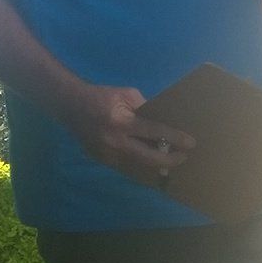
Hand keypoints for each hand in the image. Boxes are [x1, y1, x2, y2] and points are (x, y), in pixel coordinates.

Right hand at [71, 85, 194, 187]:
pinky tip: (152, 165)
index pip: (154, 132)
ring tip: (171, 163)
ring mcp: (107, 155)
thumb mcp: (126, 95)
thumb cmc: (101, 96)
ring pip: (138, 167)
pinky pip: (127, 167)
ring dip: (156, 166)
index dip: (174, 138)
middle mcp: (114, 142)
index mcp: (120, 122)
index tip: (191, 144)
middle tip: (183, 158)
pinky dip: (141, 166)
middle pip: (148, 158)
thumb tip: (161, 123)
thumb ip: (145, 108)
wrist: (70, 106)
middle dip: (169, 160)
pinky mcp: (102, 160)